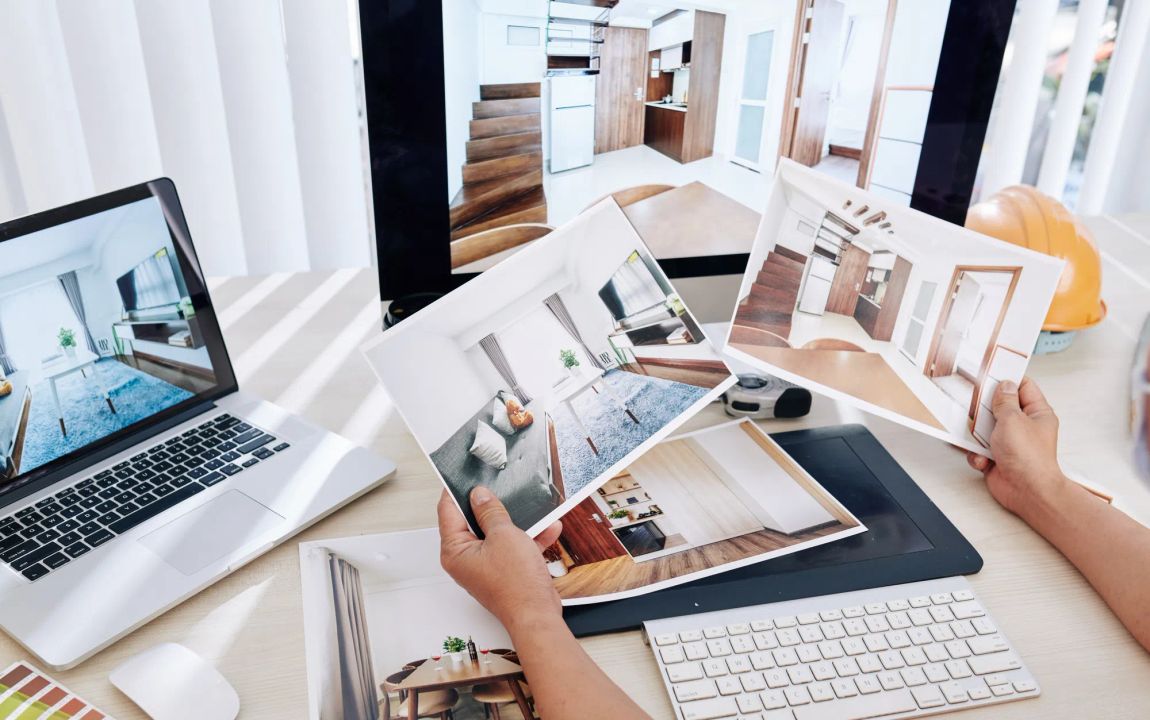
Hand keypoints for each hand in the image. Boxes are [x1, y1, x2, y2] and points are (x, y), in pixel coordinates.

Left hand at [438, 488, 563, 631]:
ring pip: (497, 533)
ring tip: (531, 509)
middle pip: (473, 521)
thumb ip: (490, 511)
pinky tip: (547, 528)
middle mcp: (465, 558)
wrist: (538, 615)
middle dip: (492, 505)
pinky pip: (512, 547)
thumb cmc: (516, 585)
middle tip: (501, 488)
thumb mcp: (504, 535)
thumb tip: (480, 496)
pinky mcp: (503, 570)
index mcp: (455, 550)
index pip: (447, 511)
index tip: (466, 475)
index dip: (456, 491)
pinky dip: (528, 538)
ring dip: (517, 522)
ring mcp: (484, 565)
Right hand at [967, 377, 1069, 516]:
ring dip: (976, 434)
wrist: (1026, 492)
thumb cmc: (1029, 458)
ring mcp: (1010, 442)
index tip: (990, 373)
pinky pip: (978, 449)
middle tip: (974, 405)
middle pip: (999, 407)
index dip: (1007, 379)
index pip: (1023, 387)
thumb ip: (1005, 401)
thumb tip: (1003, 386)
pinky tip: (982, 459)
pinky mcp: (996, 457)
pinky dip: (976, 454)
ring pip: (984, 428)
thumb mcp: (1013, 419)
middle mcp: (1024, 426)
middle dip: (984, 409)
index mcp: (1037, 413)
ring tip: (976, 437)